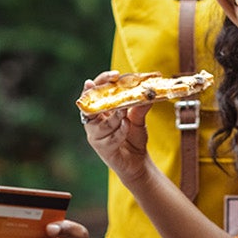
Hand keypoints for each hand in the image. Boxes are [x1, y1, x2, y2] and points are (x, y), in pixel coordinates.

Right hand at [81, 71, 155, 185]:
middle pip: (88, 103)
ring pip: (99, 122)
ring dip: (114, 115)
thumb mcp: (138, 118)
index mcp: (100, 111)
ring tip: (125, 113)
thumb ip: (140, 105)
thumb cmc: (133, 138)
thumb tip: (148, 91)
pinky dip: (120, 130)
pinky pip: (109, 137)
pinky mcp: (102, 148)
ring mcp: (95, 136)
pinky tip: (127, 127)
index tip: (114, 75)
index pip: (94, 91)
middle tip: (115, 85)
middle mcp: (94, 122)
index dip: (101, 81)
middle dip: (100, 92)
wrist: (138, 162)